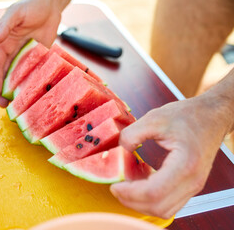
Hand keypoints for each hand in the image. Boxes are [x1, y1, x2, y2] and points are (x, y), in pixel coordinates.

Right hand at [0, 0, 61, 106]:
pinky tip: (34, 95)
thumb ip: (4, 27)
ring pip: (19, 78)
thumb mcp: (15, 13)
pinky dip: (32, 85)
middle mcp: (13, 53)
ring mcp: (27, 58)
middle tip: (3, 105)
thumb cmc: (31, 5)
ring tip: (16, 106)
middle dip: (3, 90)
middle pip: (5, 75)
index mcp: (3, 43)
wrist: (51, 5)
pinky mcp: (40, 60)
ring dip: (17, 92)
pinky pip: (35, 74)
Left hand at [110, 95, 229, 218]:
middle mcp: (192, 180)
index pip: (154, 192)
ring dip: (141, 203)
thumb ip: (132, 133)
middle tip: (116, 188)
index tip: (114, 185)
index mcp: (185, 164)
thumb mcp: (154, 118)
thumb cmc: (187, 116)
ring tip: (126, 186)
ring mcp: (193, 186)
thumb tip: (119, 150)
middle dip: (132, 201)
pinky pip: (169, 202)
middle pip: (158, 207)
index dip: (130, 193)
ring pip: (164, 209)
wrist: (211, 116)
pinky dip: (151, 199)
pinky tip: (139, 183)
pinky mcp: (189, 186)